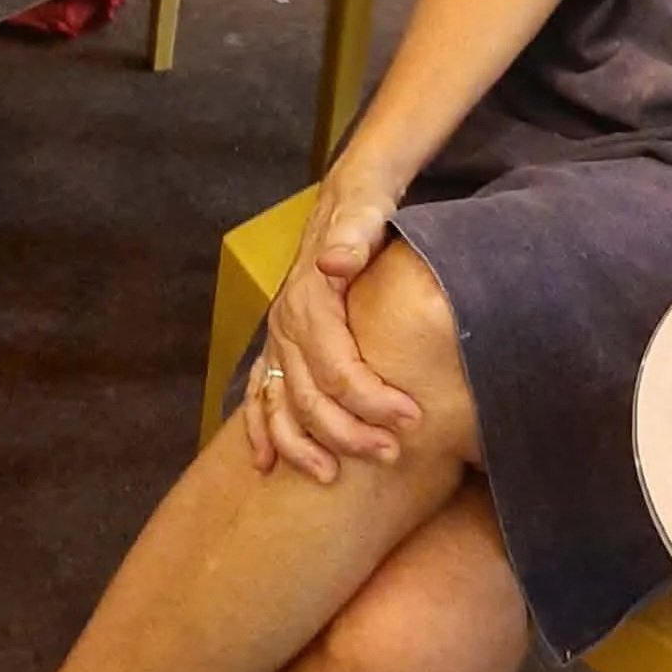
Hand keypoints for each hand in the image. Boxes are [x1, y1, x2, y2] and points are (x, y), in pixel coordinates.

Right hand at [243, 172, 422, 480]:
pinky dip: (260, 429)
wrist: (347, 194)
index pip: (337, 366)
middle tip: (391, 454)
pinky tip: (266, 462)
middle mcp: (286, 323)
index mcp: (309, 300)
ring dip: (302, 445)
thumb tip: (335, 262)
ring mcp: (279, 337)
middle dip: (348, 432)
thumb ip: (354, 234)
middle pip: (309, 396)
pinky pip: (259, 394)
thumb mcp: (367, 209)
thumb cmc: (365, 207)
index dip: (372, 399)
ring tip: (330, 477)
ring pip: (280, 405)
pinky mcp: (279, 345)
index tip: (412, 419)